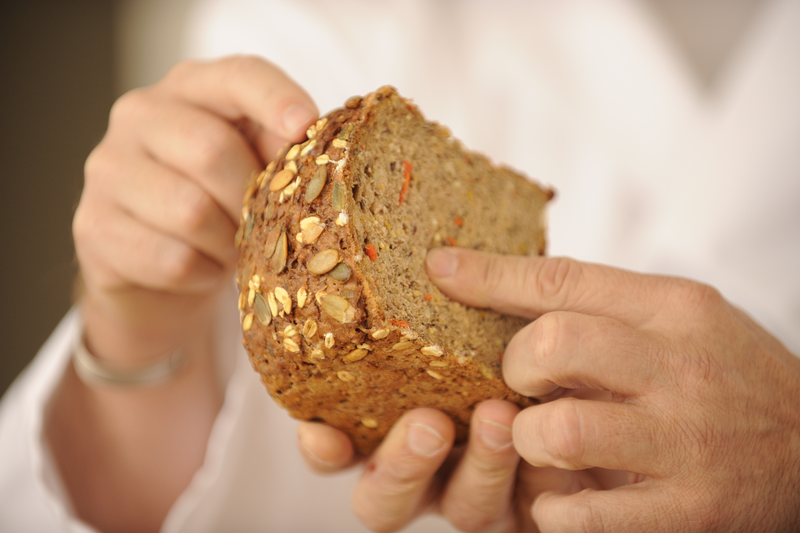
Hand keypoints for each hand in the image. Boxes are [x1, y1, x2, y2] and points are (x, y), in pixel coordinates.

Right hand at [54, 56, 317, 532]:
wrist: (155, 274)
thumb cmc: (220, 210)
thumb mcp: (256, 173)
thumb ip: (285, 156)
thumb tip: (343, 161)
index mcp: (191, 90)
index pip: (237, 75)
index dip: (275, 98)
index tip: (306, 128)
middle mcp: (140, 116)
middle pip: (209, 148)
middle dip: (251, 198)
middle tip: (267, 226)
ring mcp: (107, 171)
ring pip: (189, 210)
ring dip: (228, 243)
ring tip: (235, 250)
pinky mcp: (93, 228)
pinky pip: (171, 258)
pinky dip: (202, 275)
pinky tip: (205, 270)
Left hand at [426, 248, 799, 531]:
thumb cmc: (732, 376)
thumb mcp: (683, 318)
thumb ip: (606, 304)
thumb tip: (507, 285)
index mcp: (675, 309)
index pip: (564, 279)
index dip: (490, 275)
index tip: (440, 269)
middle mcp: (680, 367)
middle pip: (552, 344)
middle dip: (514, 365)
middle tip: (524, 382)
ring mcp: (685, 442)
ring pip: (557, 431)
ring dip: (526, 440)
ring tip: (540, 441)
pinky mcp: (687, 510)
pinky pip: (584, 515)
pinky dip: (554, 509)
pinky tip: (562, 496)